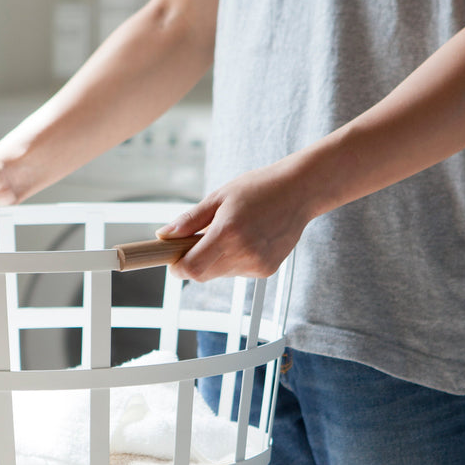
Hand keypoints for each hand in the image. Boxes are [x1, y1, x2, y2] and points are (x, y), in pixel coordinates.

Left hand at [157, 158, 314, 280]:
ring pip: (220, 274)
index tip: (174, 260)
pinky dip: (235, 260)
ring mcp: (256, 264)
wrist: (300, 191)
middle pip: (203, 275)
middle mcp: (243, 252)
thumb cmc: (259, 189)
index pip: (192, 268)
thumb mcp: (219, 197)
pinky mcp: (266, 270)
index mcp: (227, 232)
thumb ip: (190, 220)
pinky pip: (238, 272)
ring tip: (233, 233)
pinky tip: (249, 239)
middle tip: (201, 239)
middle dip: (195, 261)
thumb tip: (164, 234)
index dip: (178, 268)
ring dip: (216, 260)